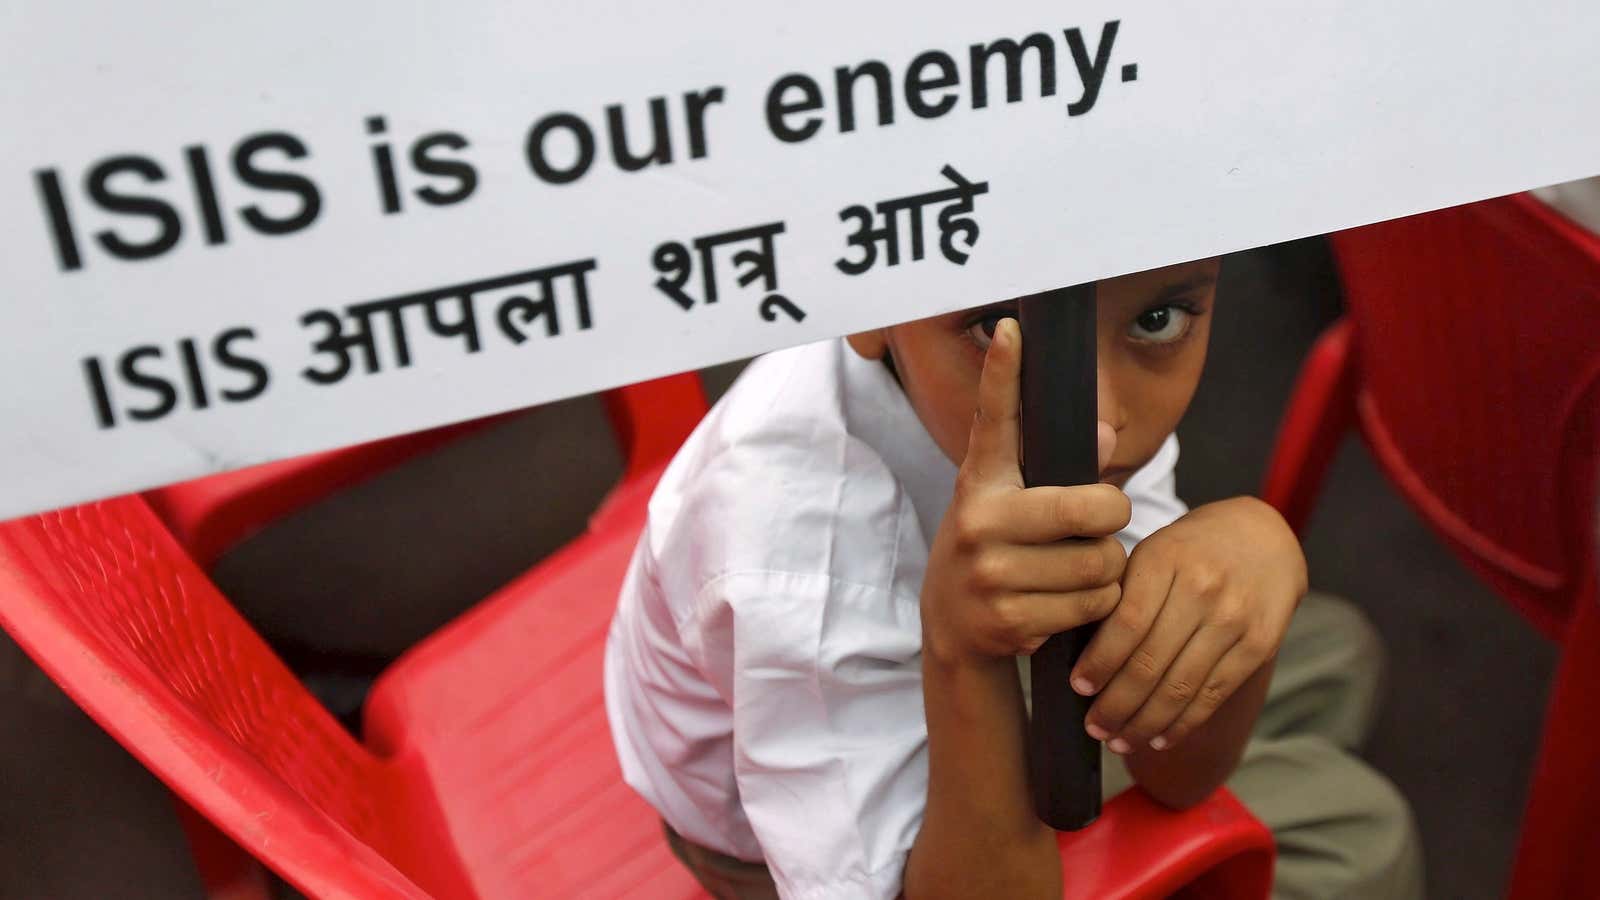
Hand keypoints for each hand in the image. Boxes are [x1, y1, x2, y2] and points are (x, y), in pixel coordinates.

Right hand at [920, 317, 1129, 664]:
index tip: (1012, 328)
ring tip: (1077, 570)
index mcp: (982, 481)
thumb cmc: (998, 549)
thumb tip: (1109, 432)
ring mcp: (989, 572)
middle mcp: (978, 520)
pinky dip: (1096, 605)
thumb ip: (1064, 468)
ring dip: (1106, 569)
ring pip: (1099, 563)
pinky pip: (1092, 604)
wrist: (954, 627)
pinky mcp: (1007, 619)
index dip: (1004, 372)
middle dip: (1114, 517)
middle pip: (1090, 508)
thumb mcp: (1015, 503)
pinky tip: (1065, 603)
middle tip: (1103, 523)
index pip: (995, 418)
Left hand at [1071, 496, 1306, 752]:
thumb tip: (1080, 655)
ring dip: (1144, 723)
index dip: (1099, 662)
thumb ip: (1121, 594)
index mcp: (1165, 559)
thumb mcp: (1152, 553)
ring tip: (1118, 740)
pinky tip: (1158, 737)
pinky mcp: (1259, 644)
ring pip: (1181, 687)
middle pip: (1150, 662)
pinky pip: (1213, 695)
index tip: (1079, 687)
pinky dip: (1182, 723)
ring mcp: (1234, 618)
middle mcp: (1203, 588)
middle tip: (1093, 726)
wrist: (1263, 537)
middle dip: (1115, 704)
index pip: (1125, 623)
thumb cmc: (1189, 550)